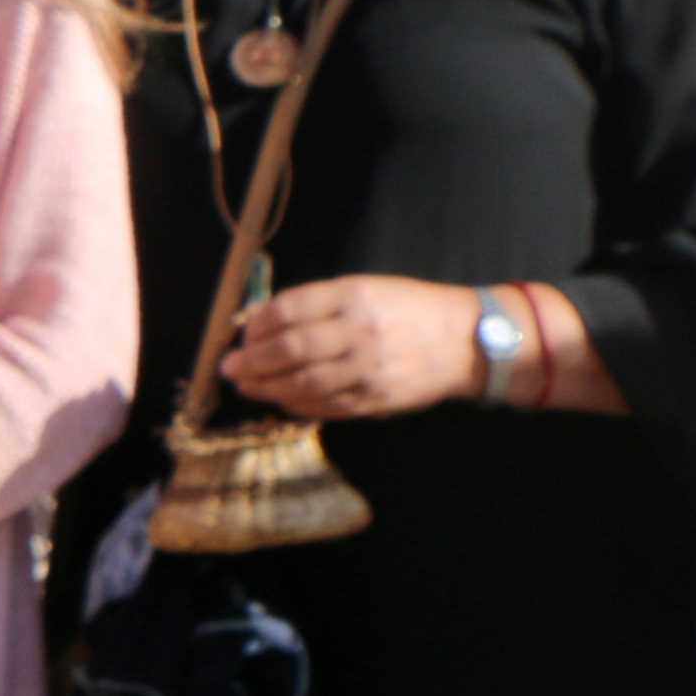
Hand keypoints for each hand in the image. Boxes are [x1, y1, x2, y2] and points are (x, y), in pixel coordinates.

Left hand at [220, 274, 489, 420]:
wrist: (466, 342)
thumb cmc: (409, 309)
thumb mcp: (368, 288)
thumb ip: (318, 303)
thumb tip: (261, 322)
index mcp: (355, 296)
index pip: (290, 309)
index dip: (257, 325)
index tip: (242, 334)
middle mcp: (360, 331)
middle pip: (291, 348)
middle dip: (252, 360)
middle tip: (229, 366)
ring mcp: (369, 369)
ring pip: (304, 382)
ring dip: (266, 387)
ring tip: (245, 385)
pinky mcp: (376, 399)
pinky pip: (326, 406)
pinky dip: (296, 404)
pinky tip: (279, 399)